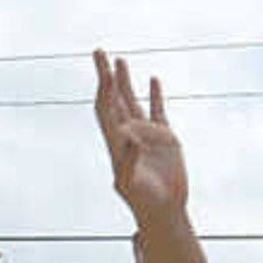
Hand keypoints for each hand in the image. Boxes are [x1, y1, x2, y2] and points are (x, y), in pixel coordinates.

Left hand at [93, 51, 191, 238]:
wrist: (163, 210)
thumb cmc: (143, 201)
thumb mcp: (131, 185)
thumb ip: (128, 162)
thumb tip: (129, 138)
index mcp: (116, 142)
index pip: (106, 109)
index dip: (104, 90)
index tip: (103, 72)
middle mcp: (128, 134)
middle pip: (113, 98)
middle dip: (105, 75)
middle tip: (98, 52)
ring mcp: (146, 134)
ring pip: (132, 100)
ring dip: (124, 80)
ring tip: (119, 60)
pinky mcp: (165, 138)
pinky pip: (157, 110)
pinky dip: (155, 94)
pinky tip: (152, 80)